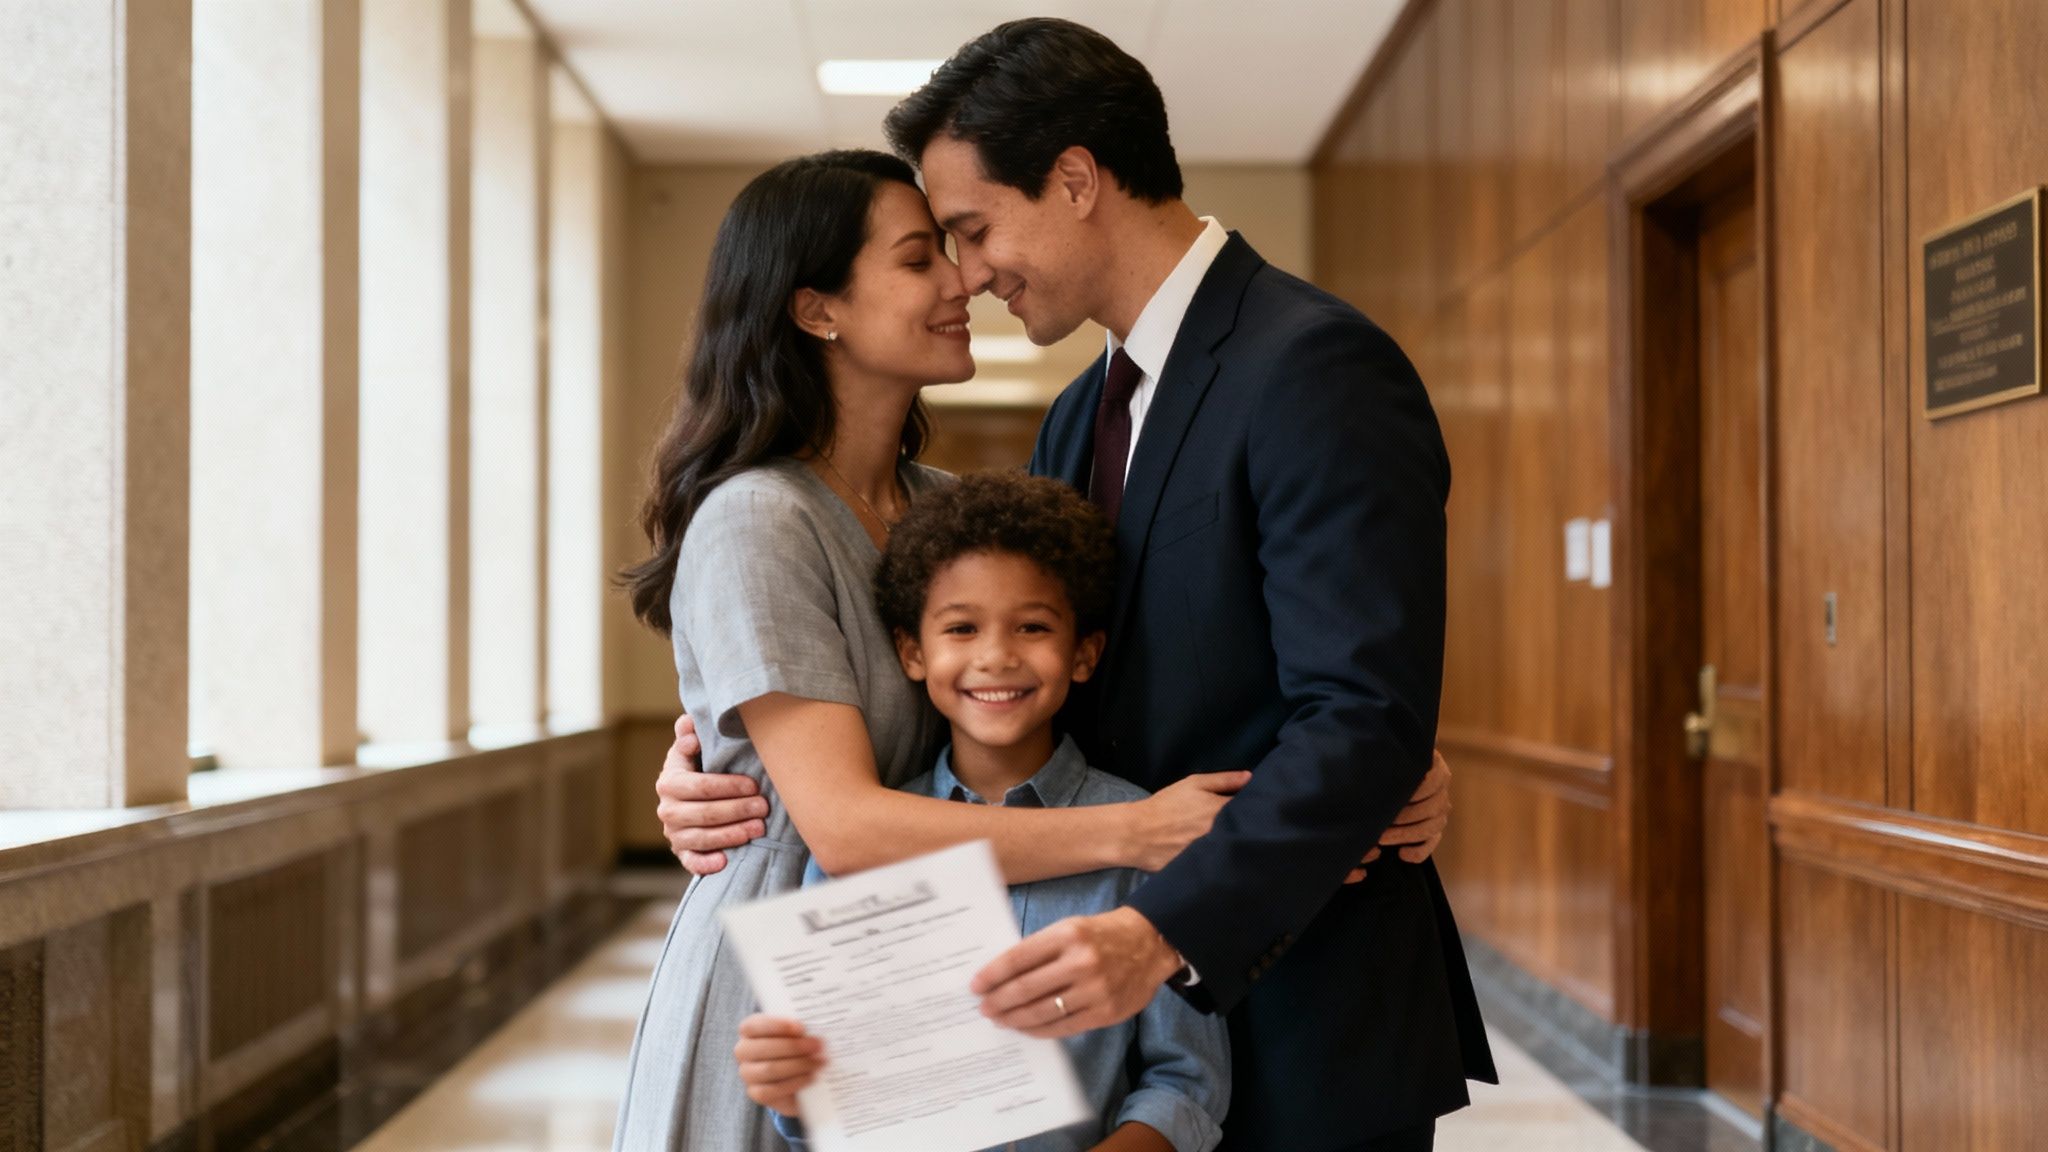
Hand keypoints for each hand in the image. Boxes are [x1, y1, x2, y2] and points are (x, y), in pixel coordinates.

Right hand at [655, 714, 768, 874]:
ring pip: (703, 837)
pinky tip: (725, 861)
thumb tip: (689, 724)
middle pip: (705, 813)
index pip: (700, 786)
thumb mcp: (692, 749)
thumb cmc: (699, 768)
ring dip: (732, 834)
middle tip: (764, 807)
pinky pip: (691, 862)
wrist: (691, 798)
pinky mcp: (681, 853)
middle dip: (737, 810)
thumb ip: (689, 734)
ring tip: (759, 828)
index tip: (754, 785)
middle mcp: (667, 809)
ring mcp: (674, 834)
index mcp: (669, 781)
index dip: (729, 786)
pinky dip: (706, 864)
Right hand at [733, 1014, 823, 1114]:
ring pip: (770, 1069)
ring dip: (798, 1065)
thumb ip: (799, 1028)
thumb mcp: (795, 1032)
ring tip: (818, 1062)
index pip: (754, 1026)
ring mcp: (747, 1074)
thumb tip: (815, 1027)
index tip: (801, 1028)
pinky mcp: (756, 1093)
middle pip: (764, 1048)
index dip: (777, 1026)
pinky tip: (811, 1077)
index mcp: (748, 1029)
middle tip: (817, 1045)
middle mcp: (743, 1051)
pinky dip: (795, 1083)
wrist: (794, 1077)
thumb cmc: (795, 1046)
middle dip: (794, 1047)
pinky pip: (773, 1090)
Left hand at [973, 906, 1181, 1039]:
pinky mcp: (1105, 1013)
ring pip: (1042, 1011)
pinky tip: (1025, 1028)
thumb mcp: (1070, 928)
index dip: (993, 974)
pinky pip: (1063, 1026)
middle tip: (983, 1007)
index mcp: (1067, 935)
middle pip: (1026, 988)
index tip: (976, 985)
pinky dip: (1039, 1029)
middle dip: (998, 1000)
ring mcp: (1094, 990)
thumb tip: (1003, 974)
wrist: (1150, 943)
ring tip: (1000, 1019)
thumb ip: (1041, 949)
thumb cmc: (1101, 934)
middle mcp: (1080, 962)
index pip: (1019, 958)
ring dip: (1015, 1018)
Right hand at [1126, 770, 1248, 871]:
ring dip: (1240, 845)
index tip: (1264, 808)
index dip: (1258, 809)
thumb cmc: (1166, 805)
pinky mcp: (1204, 870)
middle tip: (1257, 826)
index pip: (1253, 809)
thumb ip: (1224, 780)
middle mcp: (1221, 834)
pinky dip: (1226, 862)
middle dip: (1253, 828)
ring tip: (1242, 842)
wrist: (1137, 834)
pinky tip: (1226, 860)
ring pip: (1237, 849)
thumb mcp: (1193, 784)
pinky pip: (1223, 865)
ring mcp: (1213, 854)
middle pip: (1248, 832)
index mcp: (1221, 811)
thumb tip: (1251, 777)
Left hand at [1346, 748, 1452, 881]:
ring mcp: (1440, 812)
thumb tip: (1397, 725)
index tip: (1389, 796)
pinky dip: (1419, 852)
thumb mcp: (1395, 750)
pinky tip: (1402, 854)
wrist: (1392, 772)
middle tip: (1379, 821)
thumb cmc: (1391, 760)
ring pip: (1430, 828)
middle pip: (1430, 808)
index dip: (1412, 792)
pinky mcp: (1434, 830)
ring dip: (1405, 835)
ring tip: (1381, 837)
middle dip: (1403, 818)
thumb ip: (1399, 744)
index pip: (1431, 783)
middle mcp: (1442, 791)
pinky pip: (1431, 844)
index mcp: (1437, 769)